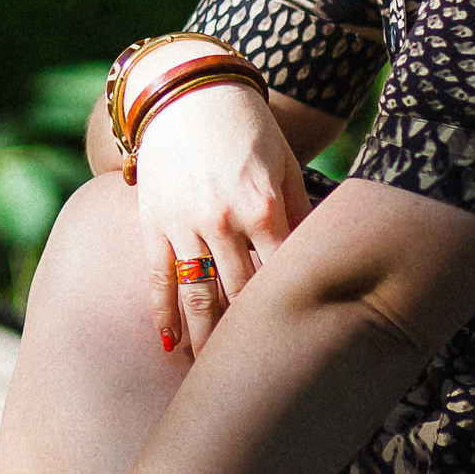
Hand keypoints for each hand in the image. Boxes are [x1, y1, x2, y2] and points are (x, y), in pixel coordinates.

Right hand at [126, 46, 313, 356]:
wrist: (188, 92)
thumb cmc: (249, 130)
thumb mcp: (286, 167)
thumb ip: (300, 216)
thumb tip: (320, 264)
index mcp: (264, 207)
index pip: (285, 278)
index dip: (293, 317)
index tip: (304, 355)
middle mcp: (223, 221)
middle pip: (242, 297)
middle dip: (250, 340)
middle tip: (262, 381)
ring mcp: (184, 223)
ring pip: (199, 295)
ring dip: (207, 339)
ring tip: (214, 374)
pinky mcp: (153, 221)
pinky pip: (158, 276)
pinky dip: (163, 313)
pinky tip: (170, 344)